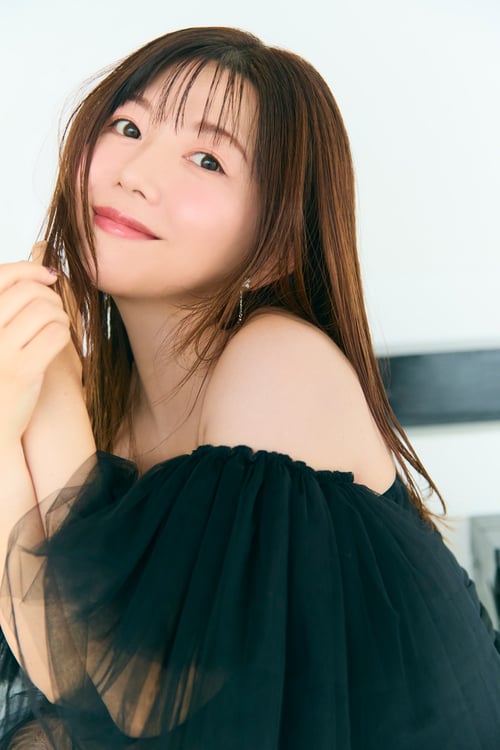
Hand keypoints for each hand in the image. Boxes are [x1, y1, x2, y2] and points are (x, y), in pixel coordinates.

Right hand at [0, 258, 70, 444]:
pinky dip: (65, 332)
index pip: (2, 275)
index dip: (30, 269)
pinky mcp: (22, 370)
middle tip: (56, 310)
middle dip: (50, 295)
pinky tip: (60, 340)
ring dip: (60, 315)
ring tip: (58, 327)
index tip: (50, 275)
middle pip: (28, 291)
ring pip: (45, 310)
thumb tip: (45, 270)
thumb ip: (8, 305)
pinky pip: (56, 333)